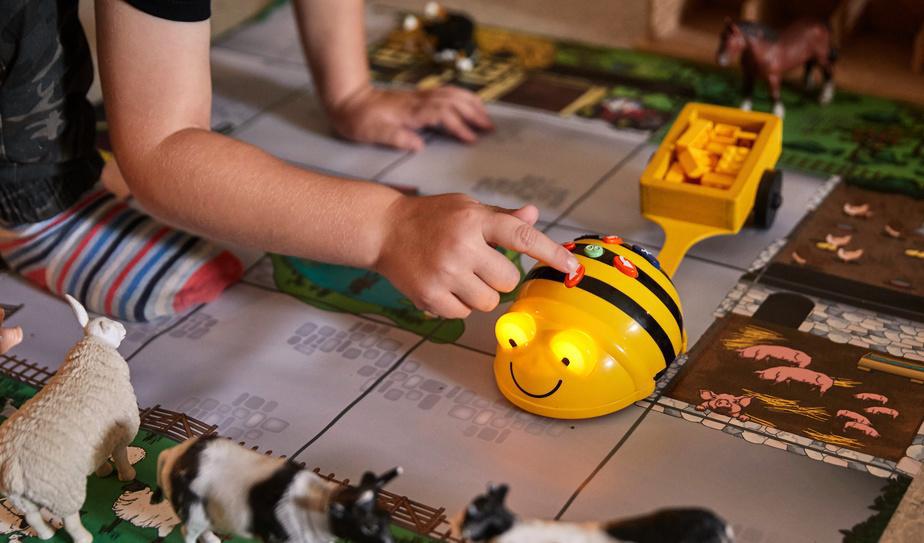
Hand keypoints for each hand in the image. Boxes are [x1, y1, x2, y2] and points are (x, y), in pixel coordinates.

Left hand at [329, 85, 493, 150]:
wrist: (348, 99)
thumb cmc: (359, 119)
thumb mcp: (372, 133)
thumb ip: (396, 137)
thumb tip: (419, 145)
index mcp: (410, 111)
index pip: (441, 114)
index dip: (458, 125)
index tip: (471, 139)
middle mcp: (418, 101)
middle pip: (453, 101)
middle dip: (473, 113)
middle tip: (490, 128)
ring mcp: (419, 96)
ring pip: (452, 94)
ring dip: (471, 103)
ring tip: (486, 118)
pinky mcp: (419, 96)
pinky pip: (446, 93)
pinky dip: (462, 97)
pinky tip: (469, 105)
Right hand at [374, 195, 578, 317]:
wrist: (383, 229)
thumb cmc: (431, 217)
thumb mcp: (466, 207)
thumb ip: (501, 217)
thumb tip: (533, 215)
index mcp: (475, 219)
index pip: (522, 237)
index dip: (550, 253)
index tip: (571, 268)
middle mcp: (461, 245)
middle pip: (508, 281)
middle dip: (498, 277)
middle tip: (477, 264)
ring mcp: (445, 273)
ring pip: (488, 302)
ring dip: (479, 293)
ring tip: (458, 275)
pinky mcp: (430, 295)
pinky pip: (463, 314)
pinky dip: (458, 304)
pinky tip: (443, 285)